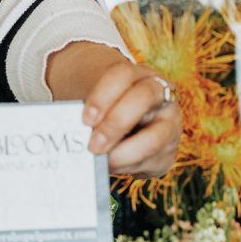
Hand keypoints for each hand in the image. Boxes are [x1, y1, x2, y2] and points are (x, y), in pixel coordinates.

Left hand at [82, 61, 180, 177]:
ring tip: (102, 161)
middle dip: (115, 123)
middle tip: (93, 145)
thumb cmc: (104, 113)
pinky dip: (129, 167)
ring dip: (125, 153)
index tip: (85, 119)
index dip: (103, 96)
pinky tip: (113, 166)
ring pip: (155, 136)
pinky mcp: (169, 152)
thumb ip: (87, 114)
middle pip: (142, 97)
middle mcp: (160, 94)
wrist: (124, 128)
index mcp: (137, 75)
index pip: (122, 74)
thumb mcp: (96, 106)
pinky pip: (152, 161)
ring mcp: (169, 123)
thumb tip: (71, 134)